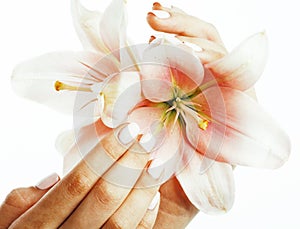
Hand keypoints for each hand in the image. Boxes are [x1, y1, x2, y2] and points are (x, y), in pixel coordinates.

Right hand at [0, 123, 160, 227]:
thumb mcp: (8, 222)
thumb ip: (20, 200)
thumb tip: (54, 177)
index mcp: (36, 226)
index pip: (77, 182)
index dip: (105, 155)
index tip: (125, 131)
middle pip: (104, 197)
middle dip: (128, 164)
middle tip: (144, 140)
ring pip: (121, 221)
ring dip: (142, 189)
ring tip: (154, 163)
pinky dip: (145, 217)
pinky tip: (152, 195)